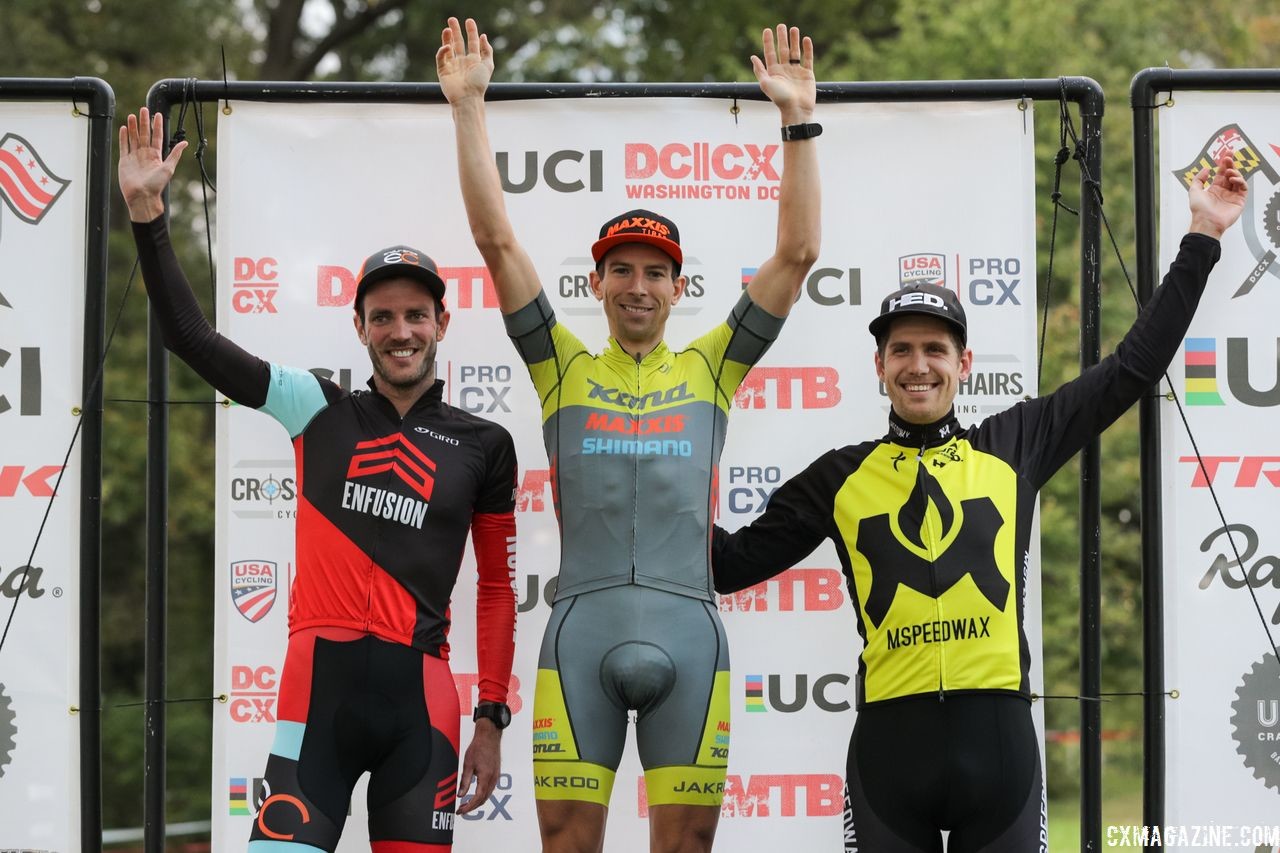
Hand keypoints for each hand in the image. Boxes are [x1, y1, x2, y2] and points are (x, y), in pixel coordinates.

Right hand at [117, 107, 186, 222]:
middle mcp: (145, 155)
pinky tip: (124, 128)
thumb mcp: (169, 168)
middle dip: (143, 122)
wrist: (142, 196)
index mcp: (156, 156)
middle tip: (143, 109)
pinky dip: (123, 137)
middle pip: (144, 134)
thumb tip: (185, 143)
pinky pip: (124, 146)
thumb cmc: (156, 185)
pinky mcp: (124, 161)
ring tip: (133, 115)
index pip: (157, 137)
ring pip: (133, 138)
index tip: (157, 114)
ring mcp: (134, 157)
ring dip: (133, 127)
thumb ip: (175, 154)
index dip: (157, 126)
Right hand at [438, 17, 493, 105]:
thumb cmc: (479, 84)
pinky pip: (441, 57)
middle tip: (452, 19)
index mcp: (474, 60)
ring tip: (447, 29)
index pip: (472, 42)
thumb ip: (487, 50)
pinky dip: (443, 51)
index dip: (471, 31)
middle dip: (455, 31)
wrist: (468, 98)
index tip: (469, 21)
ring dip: (447, 38)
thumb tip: (483, 36)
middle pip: (458, 42)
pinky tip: (448, 47)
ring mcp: (452, 66)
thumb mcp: (487, 65)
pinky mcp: (443, 71)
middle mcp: (462, 62)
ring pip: (448, 48)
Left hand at [455, 718, 501, 815]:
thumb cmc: (478, 748)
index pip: (477, 798)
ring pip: (488, 795)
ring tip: (466, 804)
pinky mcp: (496, 774)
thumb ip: (465, 781)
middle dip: (472, 807)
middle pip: (483, 799)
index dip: (468, 807)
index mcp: (486, 777)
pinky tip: (475, 795)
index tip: (460, 811)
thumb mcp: (468, 764)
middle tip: (461, 809)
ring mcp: (496, 777)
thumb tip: (460, 795)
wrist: (489, 737)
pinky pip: (490, 789)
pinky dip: (482, 796)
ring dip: (477, 802)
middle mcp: (493, 779)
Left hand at [752, 24, 815, 125]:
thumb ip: (759, 70)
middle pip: (783, 50)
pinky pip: (808, 59)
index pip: (770, 53)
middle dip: (781, 38)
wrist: (796, 109)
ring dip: (794, 40)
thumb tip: (752, 57)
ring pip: (795, 52)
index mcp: (773, 72)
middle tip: (781, 26)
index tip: (767, 30)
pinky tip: (806, 39)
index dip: (768, 42)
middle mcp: (784, 70)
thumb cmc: (780, 99)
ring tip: (794, 28)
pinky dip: (807, 49)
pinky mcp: (807, 74)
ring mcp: (796, 71)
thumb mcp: (766, 84)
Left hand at [1188, 153, 1247, 239]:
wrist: (1206, 222)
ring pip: (1238, 180)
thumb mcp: (1194, 191)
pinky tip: (1233, 179)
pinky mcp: (1240, 201)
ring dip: (1235, 173)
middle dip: (1231, 165)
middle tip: (1229, 157)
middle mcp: (1224, 192)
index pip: (1222, 174)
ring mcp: (1232, 196)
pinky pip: (1243, 188)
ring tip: (1229, 172)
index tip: (1225, 155)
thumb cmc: (1199, 209)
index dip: (1224, 164)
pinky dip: (1240, 181)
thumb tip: (1206, 169)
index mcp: (1214, 189)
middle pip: (1231, 174)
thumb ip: (1199, 179)